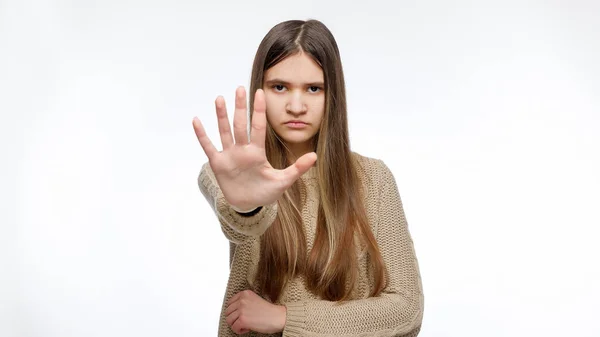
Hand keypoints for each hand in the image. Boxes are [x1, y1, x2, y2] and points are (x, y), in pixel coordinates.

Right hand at [192, 86, 316, 210]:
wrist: (249, 205)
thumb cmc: (266, 192)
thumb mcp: (283, 181)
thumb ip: (298, 168)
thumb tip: (315, 156)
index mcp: (257, 152)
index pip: (258, 127)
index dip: (259, 111)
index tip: (260, 93)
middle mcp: (242, 150)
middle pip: (240, 124)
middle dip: (240, 107)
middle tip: (240, 88)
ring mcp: (229, 155)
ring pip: (224, 131)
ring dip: (221, 116)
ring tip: (219, 98)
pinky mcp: (218, 164)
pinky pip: (208, 146)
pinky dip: (202, 135)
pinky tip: (197, 120)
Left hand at [225, 290, 286, 334]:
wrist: (278, 317)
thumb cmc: (269, 311)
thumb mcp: (255, 300)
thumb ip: (244, 302)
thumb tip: (234, 310)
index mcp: (245, 293)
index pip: (230, 302)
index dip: (234, 311)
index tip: (239, 315)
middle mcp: (242, 300)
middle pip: (228, 311)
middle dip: (234, 318)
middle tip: (242, 321)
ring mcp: (241, 309)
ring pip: (229, 320)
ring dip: (236, 325)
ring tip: (245, 325)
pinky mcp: (242, 319)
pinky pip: (234, 327)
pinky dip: (239, 331)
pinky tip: (247, 329)